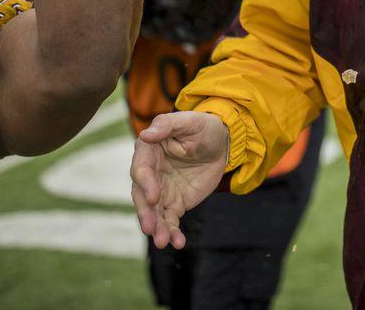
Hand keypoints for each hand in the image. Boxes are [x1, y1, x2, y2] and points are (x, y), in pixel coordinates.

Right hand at [130, 111, 229, 249]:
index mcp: (149, 151)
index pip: (142, 169)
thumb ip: (166, 125)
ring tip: (163, 242)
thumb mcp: (190, 121)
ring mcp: (161, 191)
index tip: (153, 196)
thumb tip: (145, 134)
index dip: (146, 183)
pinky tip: (178, 242)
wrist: (222, 144)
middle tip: (149, 228)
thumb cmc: (203, 127)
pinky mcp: (175, 204)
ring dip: (157, 228)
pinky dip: (173, 232)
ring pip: (154, 212)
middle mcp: (151, 174)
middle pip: (142, 195)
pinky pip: (170, 221)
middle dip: (145, 213)